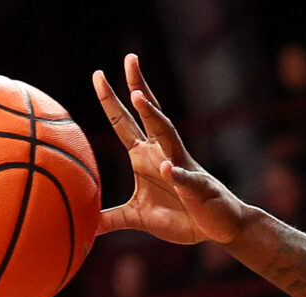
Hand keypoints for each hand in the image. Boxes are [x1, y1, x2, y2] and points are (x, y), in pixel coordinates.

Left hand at [93, 54, 248, 245]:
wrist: (218, 228)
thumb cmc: (180, 217)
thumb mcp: (138, 218)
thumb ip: (112, 219)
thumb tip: (87, 226)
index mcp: (145, 157)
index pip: (124, 123)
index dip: (111, 100)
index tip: (97, 74)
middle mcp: (162, 153)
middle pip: (148, 115)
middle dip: (137, 88)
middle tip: (129, 58)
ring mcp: (180, 167)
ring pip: (167, 136)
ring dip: (153, 117)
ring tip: (137, 98)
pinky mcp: (196, 188)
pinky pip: (185, 179)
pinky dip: (176, 174)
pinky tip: (167, 169)